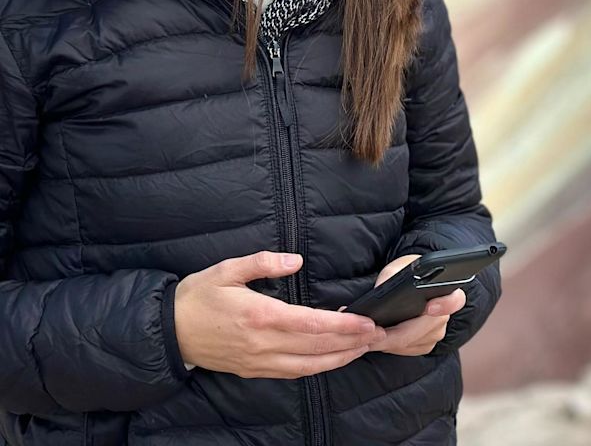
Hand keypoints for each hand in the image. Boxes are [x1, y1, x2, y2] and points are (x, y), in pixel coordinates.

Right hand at [174, 251, 386, 377]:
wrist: (168, 332)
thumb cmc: (199, 296)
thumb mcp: (228, 269)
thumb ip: (264, 262)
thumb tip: (296, 260)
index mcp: (260, 316)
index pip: (312, 324)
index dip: (343, 326)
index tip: (367, 322)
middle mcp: (263, 344)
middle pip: (316, 348)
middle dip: (351, 343)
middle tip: (379, 334)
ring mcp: (258, 361)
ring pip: (307, 366)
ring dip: (339, 358)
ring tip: (364, 348)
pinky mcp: (253, 370)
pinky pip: (291, 373)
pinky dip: (316, 367)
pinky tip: (332, 359)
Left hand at [367, 253, 466, 356]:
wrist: (408, 285)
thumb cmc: (404, 273)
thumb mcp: (396, 269)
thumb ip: (390, 277)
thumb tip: (379, 291)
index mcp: (445, 290)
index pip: (455, 300)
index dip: (444, 305)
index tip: (429, 307)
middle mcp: (444, 314)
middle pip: (422, 331)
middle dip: (395, 336)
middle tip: (372, 335)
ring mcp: (437, 332)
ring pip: (412, 344)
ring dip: (390, 343)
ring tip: (370, 336)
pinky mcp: (427, 344)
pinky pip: (409, 350)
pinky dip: (393, 346)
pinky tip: (381, 338)